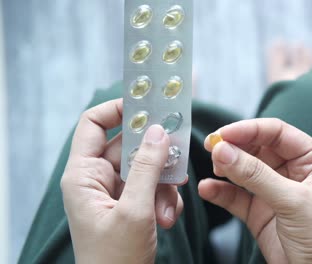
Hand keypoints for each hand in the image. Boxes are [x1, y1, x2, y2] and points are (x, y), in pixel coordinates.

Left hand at [61, 99, 183, 263]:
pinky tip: (168, 219)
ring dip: (165, 186)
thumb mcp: (135, 210)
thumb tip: (159, 131)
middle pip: (131, 146)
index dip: (118, 110)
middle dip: (156, 158)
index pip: (93, 124)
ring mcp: (115, 192)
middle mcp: (97, 179)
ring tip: (168, 209)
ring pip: (147, 168)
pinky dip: (166, 199)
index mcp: (83, 175)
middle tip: (177, 159)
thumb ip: (147, 168)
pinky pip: (153, 187)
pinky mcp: (131, 205)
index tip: (149, 107)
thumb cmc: (115, 259)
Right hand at [199, 118, 311, 263]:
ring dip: (226, 168)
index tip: (223, 134)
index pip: (277, 133)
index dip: (249, 130)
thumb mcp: (294, 202)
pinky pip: (236, 196)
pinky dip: (221, 192)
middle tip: (213, 148)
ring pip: (245, 171)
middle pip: (258, 149)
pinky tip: (208, 189)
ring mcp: (276, 192)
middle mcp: (295, 172)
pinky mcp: (261, 213)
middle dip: (235, 148)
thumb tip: (224, 150)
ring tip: (214, 169)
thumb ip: (257, 175)